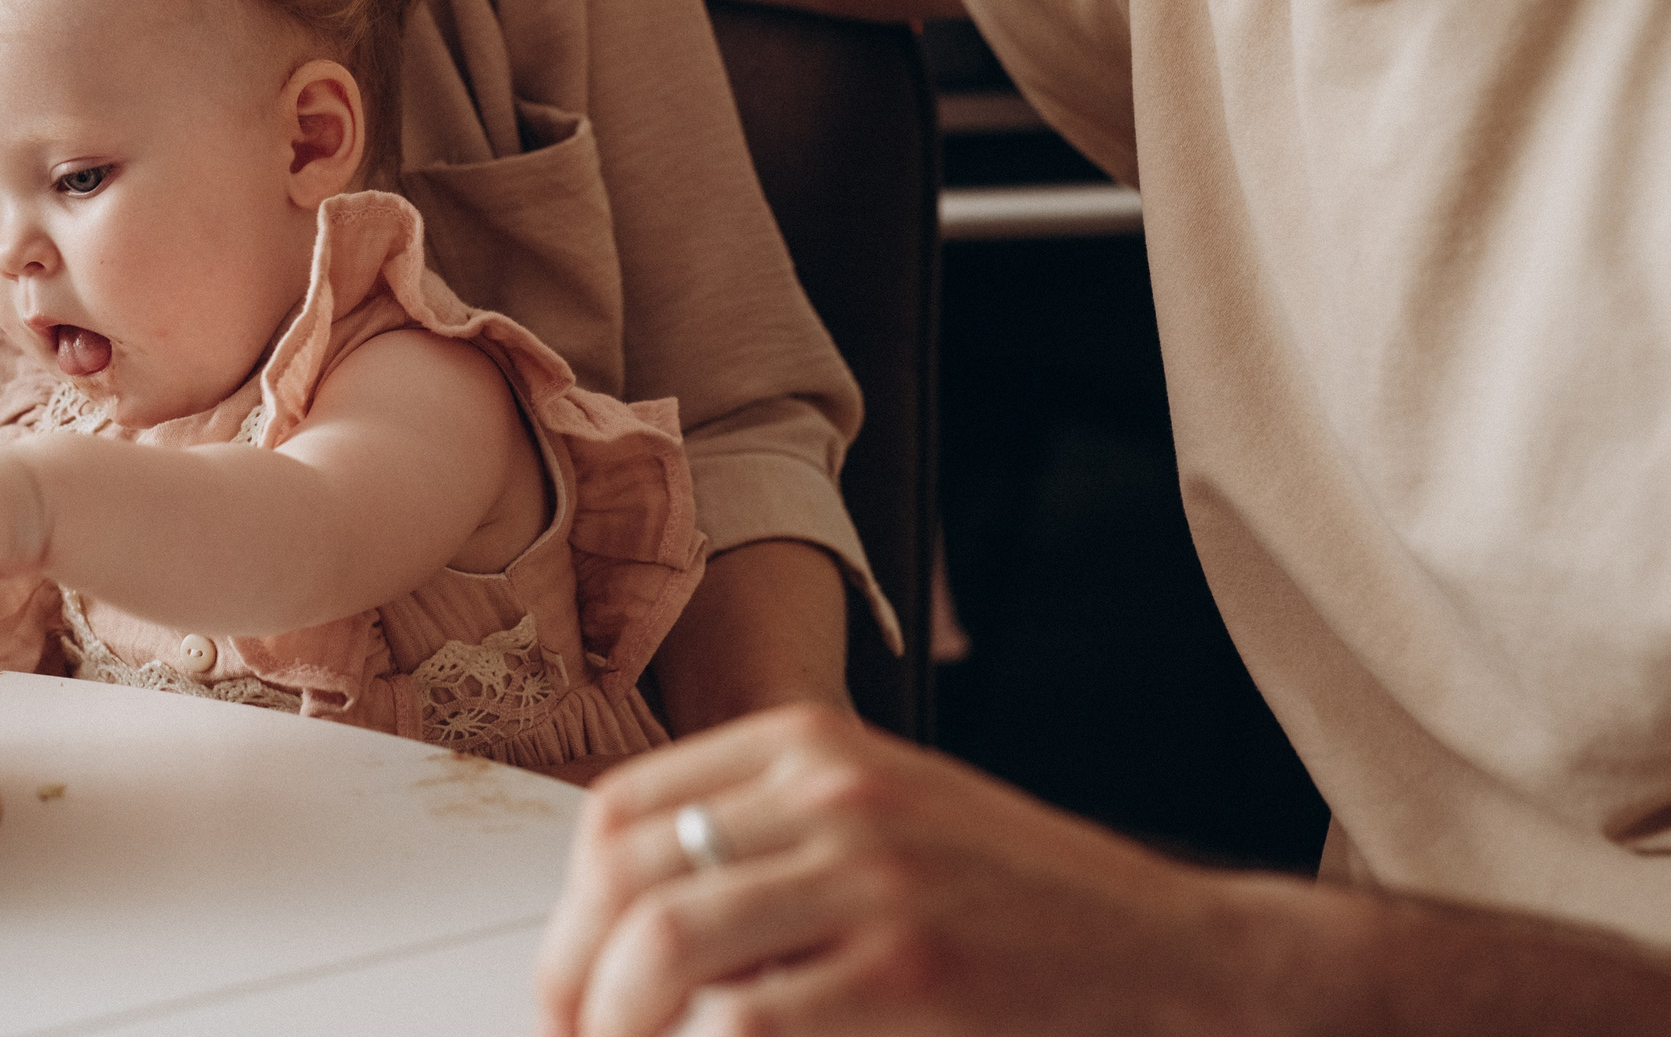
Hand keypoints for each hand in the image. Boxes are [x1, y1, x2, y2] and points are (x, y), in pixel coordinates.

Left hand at [535, 704, 1302, 1036]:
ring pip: (664, 943)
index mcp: (812, 743)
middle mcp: (831, 787)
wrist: (1185, 961)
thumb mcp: (889, 826)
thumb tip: (635, 924)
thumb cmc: (1031, 908)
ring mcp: (872, 871)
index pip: (620, 809)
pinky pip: (745, 1017)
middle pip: (624, 874)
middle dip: (570, 978)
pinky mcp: (908, 962)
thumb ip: (771, 844)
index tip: (566, 984)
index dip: (570, 910)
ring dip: (614, 1024)